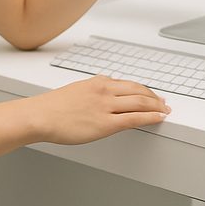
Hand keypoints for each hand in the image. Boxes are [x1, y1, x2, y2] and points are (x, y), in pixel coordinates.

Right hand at [32, 76, 169, 144]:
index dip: (144, 90)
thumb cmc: (52, 108)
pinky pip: (135, 118)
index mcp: (98, 82)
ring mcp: (106, 106)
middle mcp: (105, 90)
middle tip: (163, 102)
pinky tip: (159, 118)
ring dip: (156, 106)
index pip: (128, 84)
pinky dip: (151, 117)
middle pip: (138, 91)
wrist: (40, 116)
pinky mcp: (106, 123)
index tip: (151, 94)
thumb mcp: (76, 91)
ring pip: (140, 102)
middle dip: (154, 97)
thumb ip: (92, 92)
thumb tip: (103, 95)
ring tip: (165, 111)